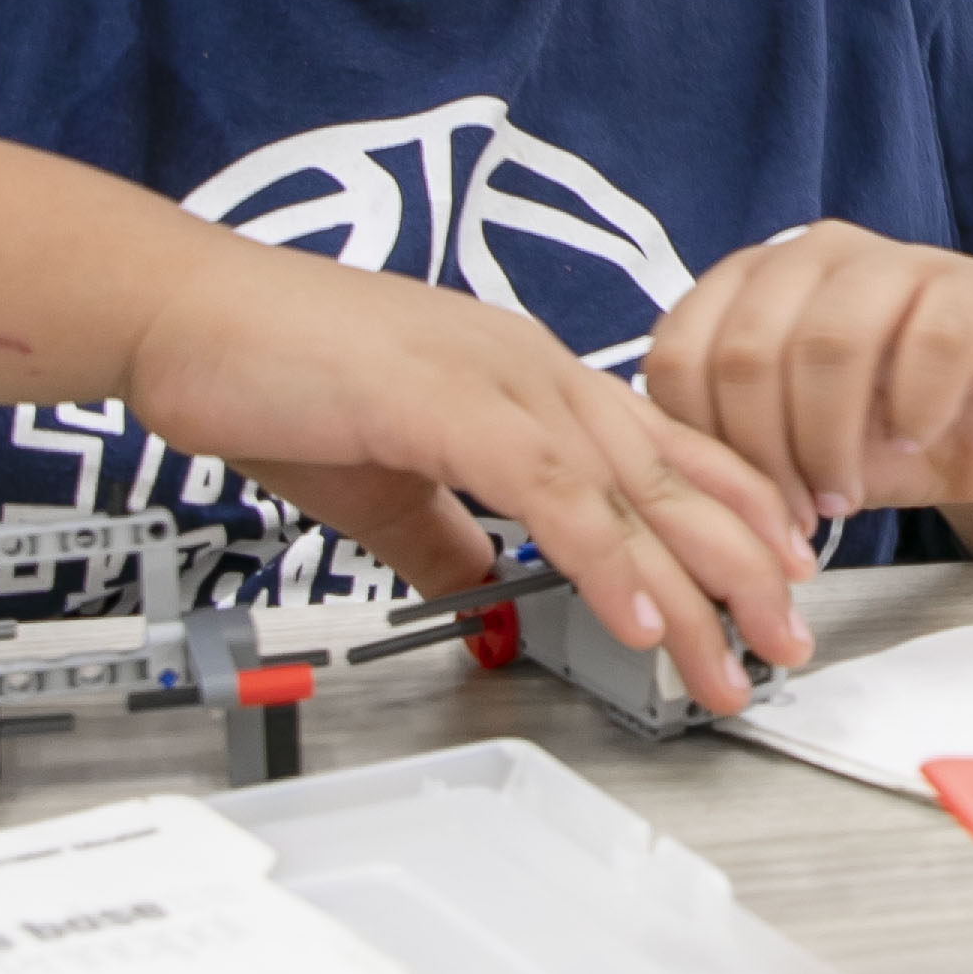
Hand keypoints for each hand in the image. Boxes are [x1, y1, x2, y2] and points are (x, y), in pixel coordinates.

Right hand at [118, 230, 815, 710]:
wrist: (182, 312)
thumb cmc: (270, 374)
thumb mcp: (382, 476)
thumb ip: (441, 530)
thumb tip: (478, 581)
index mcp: (528, 377)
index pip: (664, 450)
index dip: (734, 512)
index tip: (782, 575)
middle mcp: (535, 370)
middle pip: (674, 478)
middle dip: (745, 570)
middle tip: (790, 643)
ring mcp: (497, 379)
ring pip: (630, 493)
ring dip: (693, 588)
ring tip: (733, 662)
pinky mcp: (447, 400)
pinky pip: (551, 490)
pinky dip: (606, 558)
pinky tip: (642, 618)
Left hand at [641, 222, 972, 531]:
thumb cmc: (886, 432)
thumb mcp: (791, 445)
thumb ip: (731, 446)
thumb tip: (668, 492)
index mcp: (753, 282)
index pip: (680, 352)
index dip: (699, 443)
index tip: (736, 506)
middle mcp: (817, 253)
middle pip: (747, 352)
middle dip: (764, 456)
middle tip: (797, 516)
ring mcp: (901, 261)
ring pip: (829, 343)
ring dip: (829, 442)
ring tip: (845, 494)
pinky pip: (931, 342)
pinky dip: (915, 409)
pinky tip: (915, 439)